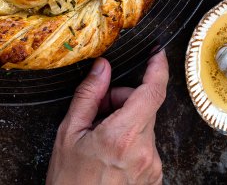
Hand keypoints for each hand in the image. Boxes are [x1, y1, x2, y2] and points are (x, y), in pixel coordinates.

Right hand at [47, 50, 167, 184]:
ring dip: (126, 119)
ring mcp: (152, 166)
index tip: (157, 54)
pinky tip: (109, 150)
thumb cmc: (69, 181)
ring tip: (100, 136)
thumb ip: (88, 95)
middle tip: (98, 109)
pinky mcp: (153, 176)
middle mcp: (144, 151)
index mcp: (123, 136)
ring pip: (144, 124)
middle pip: (144, 106)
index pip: (151, 93)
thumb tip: (102, 68)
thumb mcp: (69, 133)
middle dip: (122, 98)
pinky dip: (130, 137)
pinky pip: (145, 143)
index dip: (158, 69)